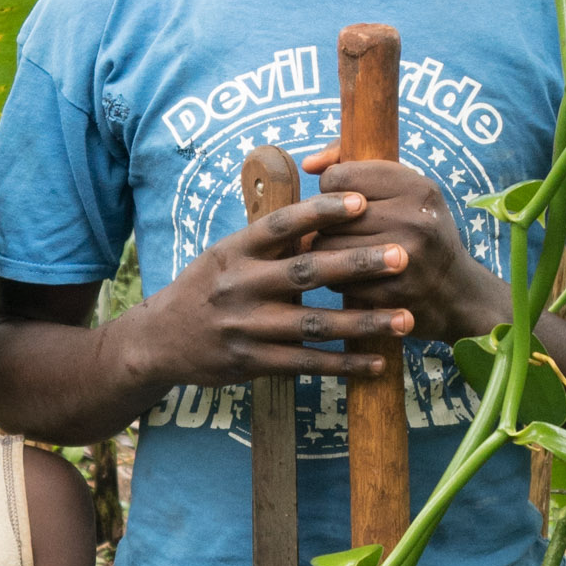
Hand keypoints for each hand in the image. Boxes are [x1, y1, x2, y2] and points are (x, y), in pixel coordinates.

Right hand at [138, 183, 422, 385]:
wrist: (159, 341)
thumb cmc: (207, 288)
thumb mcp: (228, 254)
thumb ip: (271, 240)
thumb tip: (322, 214)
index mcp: (235, 250)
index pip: (282, 224)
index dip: (322, 212)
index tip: (363, 201)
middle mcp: (241, 285)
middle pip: (307, 271)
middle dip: (359, 264)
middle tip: (402, 256)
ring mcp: (246, 326)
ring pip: (314, 323)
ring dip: (364, 321)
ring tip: (406, 319)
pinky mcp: (251, 362)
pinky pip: (306, 364)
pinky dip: (344, 364)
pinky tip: (378, 361)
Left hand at [299, 148, 506, 345]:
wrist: (457, 290)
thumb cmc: (419, 230)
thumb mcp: (405, 189)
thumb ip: (355, 165)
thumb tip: (309, 164)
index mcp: (417, 187)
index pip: (340, 176)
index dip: (331, 188)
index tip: (343, 200)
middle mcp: (415, 218)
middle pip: (330, 214)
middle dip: (327, 222)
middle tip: (341, 230)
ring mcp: (406, 257)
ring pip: (327, 246)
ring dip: (326, 251)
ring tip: (343, 250)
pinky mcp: (395, 292)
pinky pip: (337, 279)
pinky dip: (337, 278)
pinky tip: (352, 275)